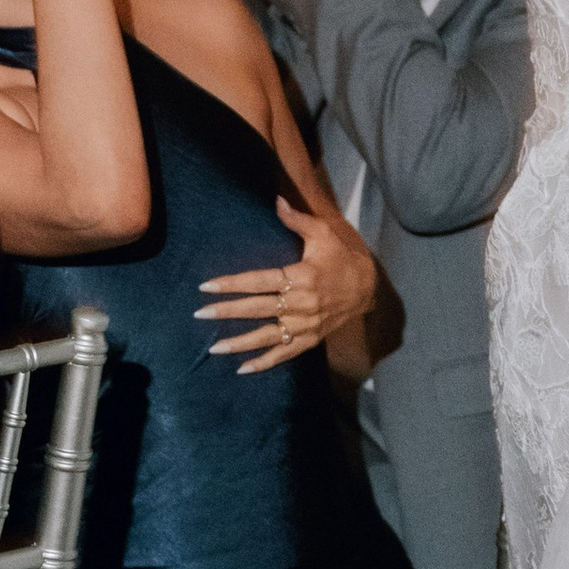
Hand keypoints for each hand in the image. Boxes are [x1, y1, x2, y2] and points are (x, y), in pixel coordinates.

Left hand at [198, 197, 376, 374]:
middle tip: (200, 314)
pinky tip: (243, 369)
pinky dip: (265, 363)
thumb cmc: (340, 258)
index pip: (258, 281)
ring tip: (214, 348)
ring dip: (239, 343)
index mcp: (300, 277)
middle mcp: (300, 304)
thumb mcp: (323, 234)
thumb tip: (276, 200)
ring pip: (267, 336)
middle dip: (226, 311)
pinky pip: (285, 353)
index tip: (206, 287)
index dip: (231, 284)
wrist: (367, 288)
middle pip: (256, 309)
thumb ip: (297, 219)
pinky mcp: (310, 339)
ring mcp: (305, 325)